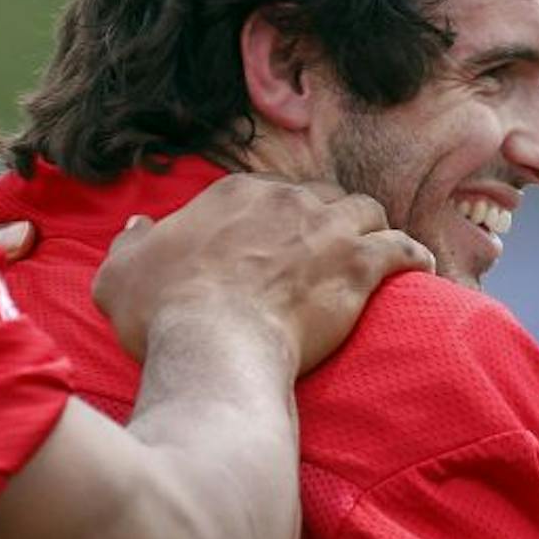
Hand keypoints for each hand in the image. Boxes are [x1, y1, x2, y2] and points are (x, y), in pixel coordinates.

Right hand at [92, 174, 433, 373]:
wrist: (214, 345)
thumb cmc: (164, 313)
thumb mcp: (120, 274)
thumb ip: (130, 244)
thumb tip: (138, 227)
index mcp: (233, 195)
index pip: (266, 193)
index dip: (275, 218)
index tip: (275, 244)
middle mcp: (286, 199)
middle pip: (321, 196)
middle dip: (326, 219)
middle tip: (325, 252)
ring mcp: (327, 229)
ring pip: (366, 212)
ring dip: (370, 230)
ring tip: (371, 254)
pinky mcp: (358, 266)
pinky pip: (402, 248)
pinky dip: (412, 255)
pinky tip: (418, 267)